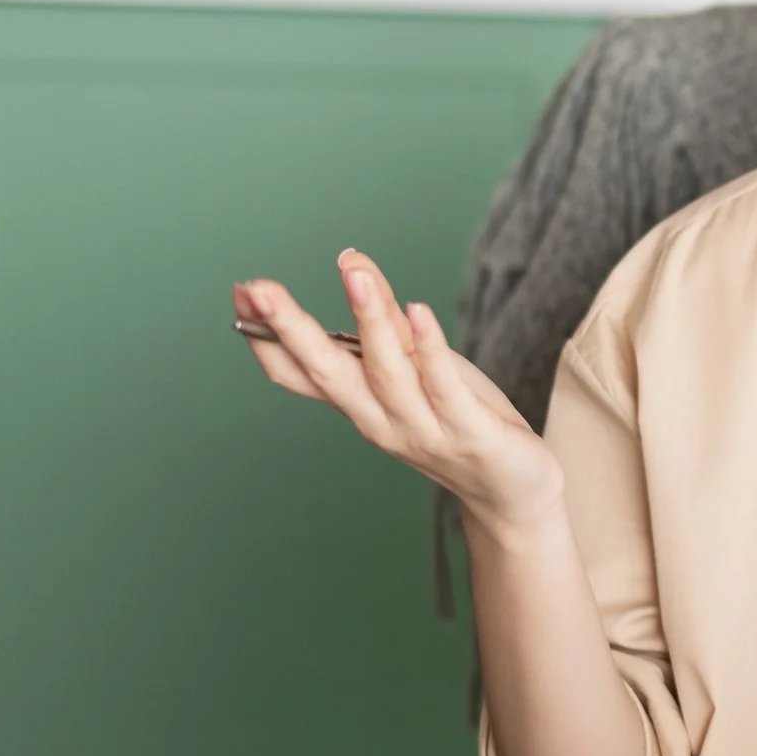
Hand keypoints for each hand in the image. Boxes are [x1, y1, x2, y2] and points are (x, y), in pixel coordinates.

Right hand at [234, 250, 562, 530]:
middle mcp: (380, 422)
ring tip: (356, 276)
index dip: (268, 336)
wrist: (514, 491)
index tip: (243, 292)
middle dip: (293, 329)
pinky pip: (443, 387)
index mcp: (360, 407)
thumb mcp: (418, 367)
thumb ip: (386, 321)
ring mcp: (423, 429)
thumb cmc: (460, 420)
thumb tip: (353, 263)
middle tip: (261, 288)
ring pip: (386, 375)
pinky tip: (419, 310)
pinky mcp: (469, 432)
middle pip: (328, 373)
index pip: (299, 375)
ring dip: (370, 324)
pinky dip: (430, 349)